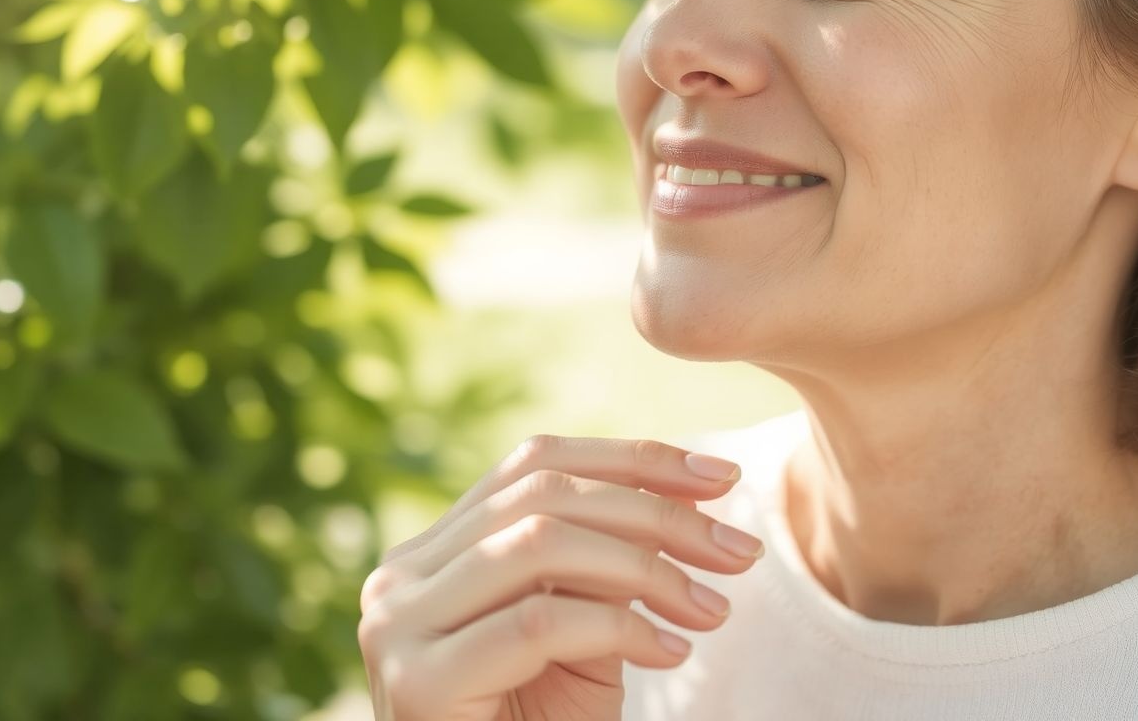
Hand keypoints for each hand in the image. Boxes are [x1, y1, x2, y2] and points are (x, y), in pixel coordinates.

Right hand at [357, 434, 764, 720]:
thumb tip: (691, 488)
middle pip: (542, 493)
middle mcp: (403, 573)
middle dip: (657, 513)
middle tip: (740, 551)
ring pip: (538, 544)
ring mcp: (398, 623)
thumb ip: (608, 557)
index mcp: (436, 548)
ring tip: (712, 607)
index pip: (535, 462)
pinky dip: (620, 629)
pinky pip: (537, 622)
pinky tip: (671, 651)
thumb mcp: (584, 626)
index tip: (723, 477)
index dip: (634, 459)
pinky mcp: (416, 680)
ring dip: (647, 567)